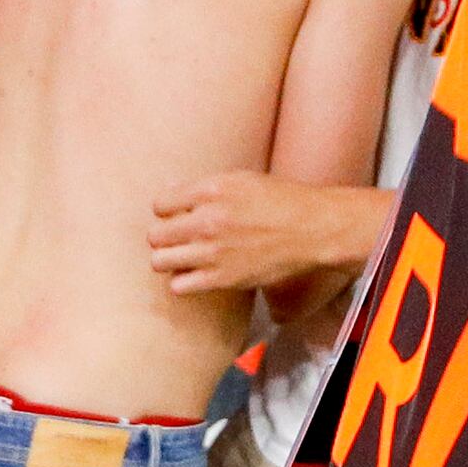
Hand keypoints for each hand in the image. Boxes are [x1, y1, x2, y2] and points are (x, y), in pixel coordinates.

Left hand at [150, 171, 387, 302]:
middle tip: (178, 239)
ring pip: (159, 262)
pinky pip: (178, 286)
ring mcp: (213, 251)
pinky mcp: (222, 278)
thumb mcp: (242, 180)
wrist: (312, 229)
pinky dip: (182, 281)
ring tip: (183, 257)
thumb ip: (206, 189)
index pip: (160, 204)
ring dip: (168, 260)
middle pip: (155, 235)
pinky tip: (195, 274)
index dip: (166, 211)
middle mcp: (208, 220)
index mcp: (212, 190)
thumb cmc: (280, 201)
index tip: (177, 215)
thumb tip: (171, 194)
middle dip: (163, 237)